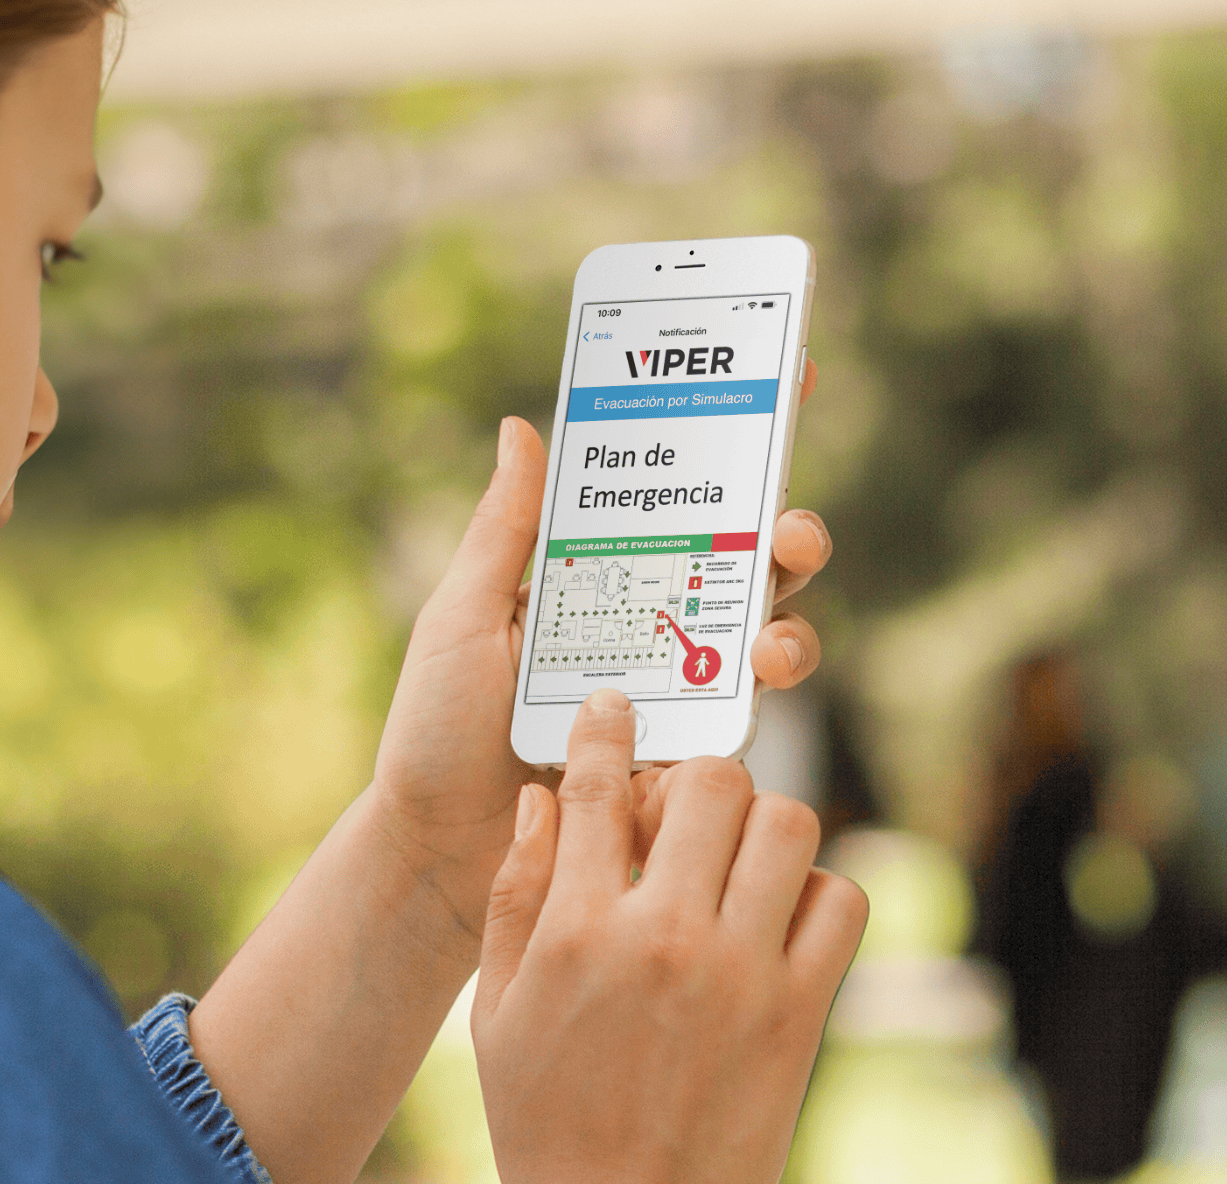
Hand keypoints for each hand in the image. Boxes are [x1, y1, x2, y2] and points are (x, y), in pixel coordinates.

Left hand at [366, 361, 832, 945]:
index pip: (679, 496)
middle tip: (788, 531)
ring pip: (765, 635)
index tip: (786, 377)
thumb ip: (504, 532)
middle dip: (790, 533)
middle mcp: (650, 623)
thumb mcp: (462, 615)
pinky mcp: (688, 757)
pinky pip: (744, 719)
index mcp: (600, 575)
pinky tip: (743, 694)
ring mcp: (676, 690)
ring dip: (789, 623)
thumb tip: (522, 426)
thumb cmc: (436, 730)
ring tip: (769, 637)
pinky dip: (756, 696)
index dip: (737, 438)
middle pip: (747, 561)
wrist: (439, 849)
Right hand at [472, 689, 868, 1183]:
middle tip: (690, 807)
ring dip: (765, 826)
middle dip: (699, 778)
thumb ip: (515, 897)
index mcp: (577, 931)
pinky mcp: (801, 1013)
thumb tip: (539, 801)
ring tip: (740, 859)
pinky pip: (842, 902)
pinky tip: (782, 917)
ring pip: (788, 824)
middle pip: (712, 782)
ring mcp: (741, 974)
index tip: (617, 711)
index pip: (599, 787)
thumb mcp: (497, 1013)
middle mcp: (664, 938)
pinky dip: (820, 894)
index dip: (608, 729)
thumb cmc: (548, 1119)